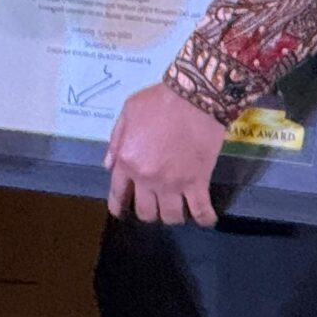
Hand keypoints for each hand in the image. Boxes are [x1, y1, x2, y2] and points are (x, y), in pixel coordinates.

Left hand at [106, 83, 228, 226]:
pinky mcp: (197, 182)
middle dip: (149, 212)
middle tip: (156, 204)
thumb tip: (109, 165)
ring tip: (179, 207)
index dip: (119, 206)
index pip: (118, 194)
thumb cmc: (160, 100)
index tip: (122, 211)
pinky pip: (201, 211)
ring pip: (171, 216)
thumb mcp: (128, 112)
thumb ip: (116, 140)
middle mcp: (147, 178)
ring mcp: (172, 183)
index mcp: (128, 161)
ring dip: (174, 215)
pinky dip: (204, 219)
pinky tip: (206, 219)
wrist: (194, 96)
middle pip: (145, 212)